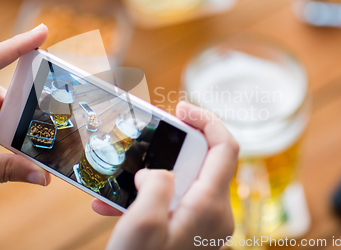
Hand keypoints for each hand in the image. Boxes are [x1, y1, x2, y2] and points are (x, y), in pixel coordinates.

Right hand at [93, 101, 238, 249]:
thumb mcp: (143, 222)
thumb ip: (156, 183)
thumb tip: (156, 172)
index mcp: (211, 206)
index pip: (225, 147)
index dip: (207, 120)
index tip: (181, 109)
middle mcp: (214, 213)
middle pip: (201, 161)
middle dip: (168, 149)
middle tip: (145, 142)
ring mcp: (202, 223)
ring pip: (181, 181)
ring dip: (149, 176)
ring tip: (118, 182)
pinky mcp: (188, 230)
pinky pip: (171, 201)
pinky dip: (147, 197)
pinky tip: (115, 206)